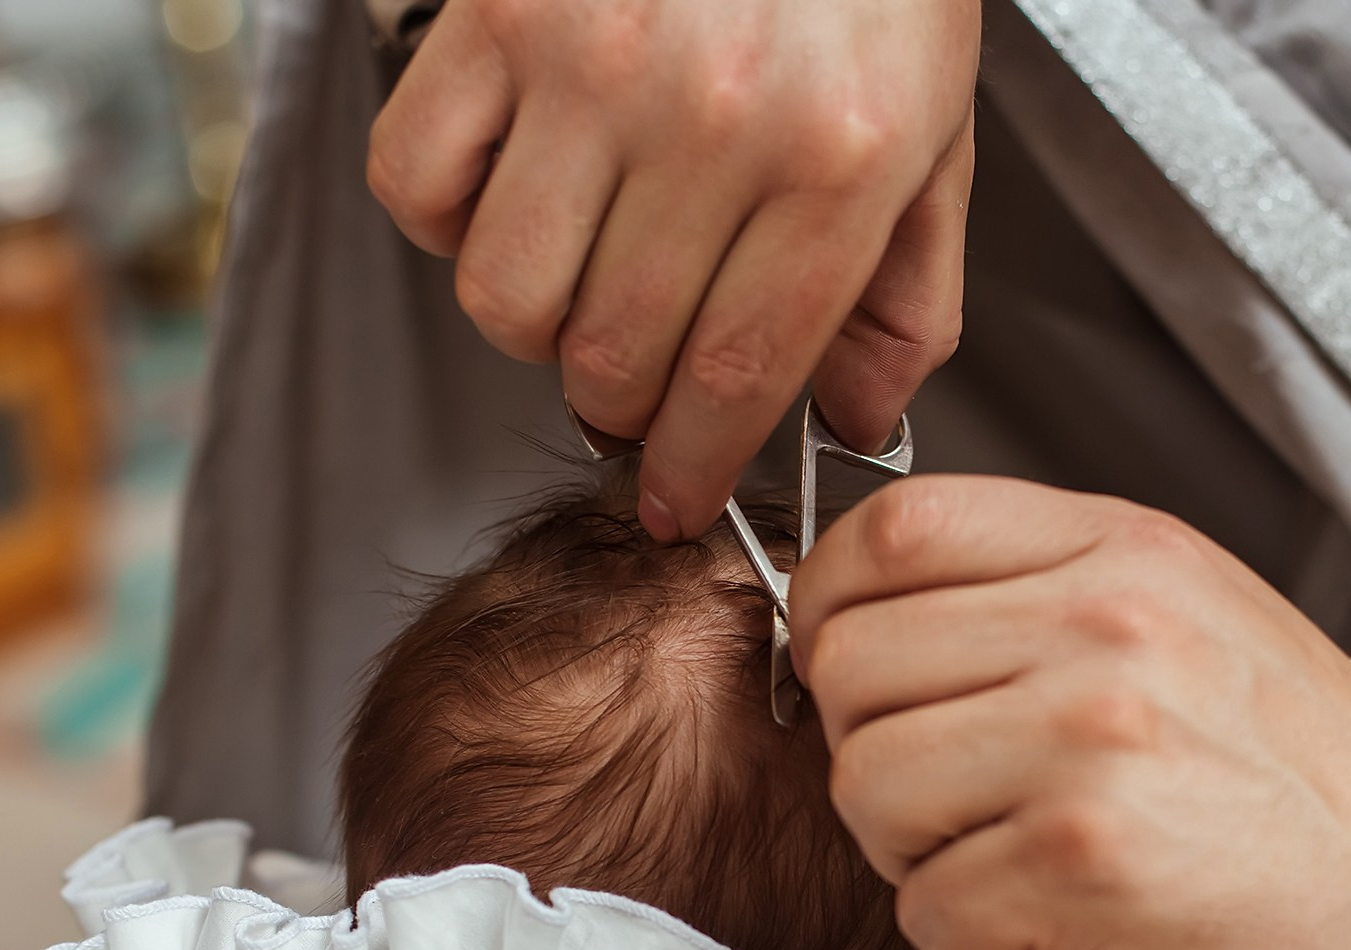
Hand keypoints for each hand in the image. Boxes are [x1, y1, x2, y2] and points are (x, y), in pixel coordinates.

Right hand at [368, 0, 979, 541]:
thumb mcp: (933, 126)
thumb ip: (904, 291)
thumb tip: (854, 420)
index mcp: (836, 163)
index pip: (736, 383)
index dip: (692, 471)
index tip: (673, 501)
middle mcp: (712, 123)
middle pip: (613, 361)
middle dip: (621, 405)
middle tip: (636, 373)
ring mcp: (591, 68)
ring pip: (506, 301)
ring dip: (536, 324)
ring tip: (580, 272)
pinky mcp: (492, 16)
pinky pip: (417, 188)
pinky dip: (447, 220)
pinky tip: (510, 187)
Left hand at [790, 478, 1350, 949]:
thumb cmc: (1309, 799)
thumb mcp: (1194, 628)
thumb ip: (1043, 599)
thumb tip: (862, 618)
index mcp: (1125, 547)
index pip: (893, 527)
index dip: (837, 613)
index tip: (870, 685)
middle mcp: (1105, 620)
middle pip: (849, 664)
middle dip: (879, 758)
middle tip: (974, 813)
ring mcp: (1090, 735)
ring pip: (866, 788)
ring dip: (924, 862)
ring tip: (1030, 877)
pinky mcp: (1083, 859)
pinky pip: (927, 912)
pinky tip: (1073, 941)